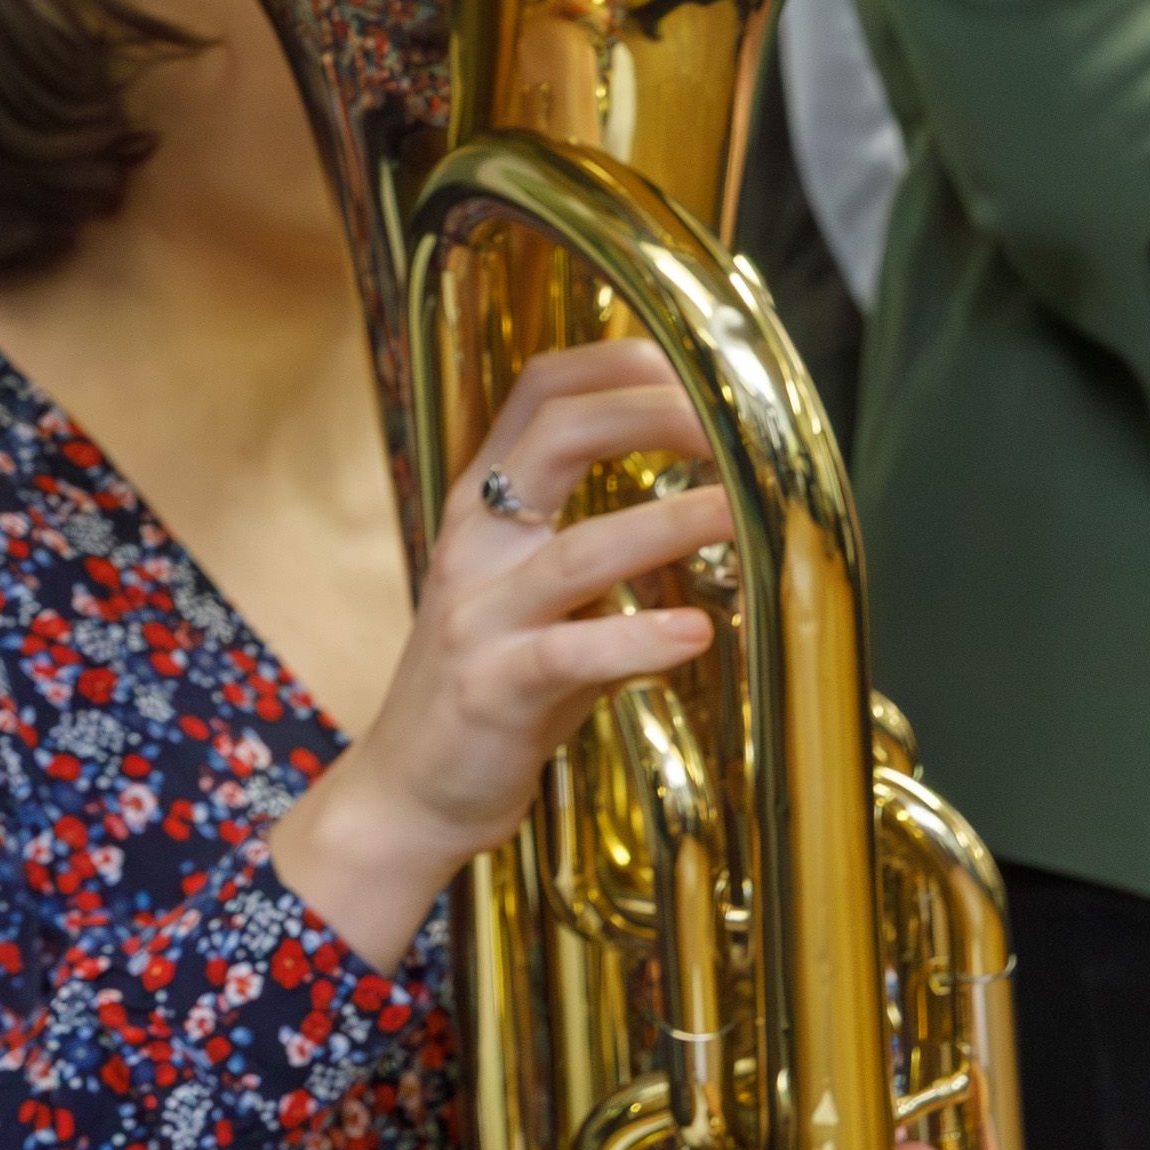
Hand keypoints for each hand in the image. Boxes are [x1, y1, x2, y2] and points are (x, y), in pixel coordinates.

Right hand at [268, 340, 724, 967]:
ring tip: (739, 514)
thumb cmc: (495, 685)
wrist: (410, 786)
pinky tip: (696, 635)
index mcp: (484, 507)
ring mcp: (478, 615)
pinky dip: (638, 639)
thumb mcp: (538, 595)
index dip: (618, 363)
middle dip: (652, 416)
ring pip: (576, 550)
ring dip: (667, 526)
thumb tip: (720, 497)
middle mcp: (475, 544)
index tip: (696, 366)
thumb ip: (602, 542)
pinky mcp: (492, 687)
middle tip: (735, 429)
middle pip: (555, 437)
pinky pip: (570, 653)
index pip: (538, 391)